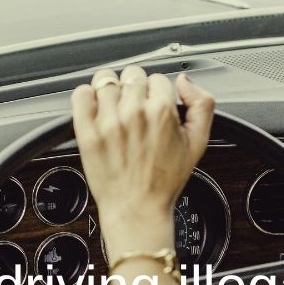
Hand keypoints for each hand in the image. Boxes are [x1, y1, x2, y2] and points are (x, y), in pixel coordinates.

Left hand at [71, 66, 215, 258]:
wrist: (137, 209)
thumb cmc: (164, 181)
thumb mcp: (199, 142)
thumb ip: (202, 104)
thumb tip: (185, 81)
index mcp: (162, 111)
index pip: (158, 78)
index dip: (157, 92)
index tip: (153, 107)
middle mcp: (134, 112)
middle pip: (132, 75)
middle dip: (135, 90)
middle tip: (135, 111)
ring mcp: (107, 121)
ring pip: (106, 80)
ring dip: (111, 91)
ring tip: (115, 111)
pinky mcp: (86, 131)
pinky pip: (80, 94)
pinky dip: (86, 96)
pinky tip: (95, 109)